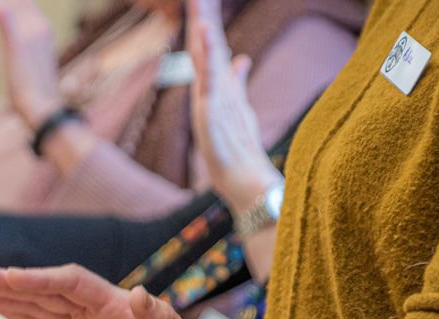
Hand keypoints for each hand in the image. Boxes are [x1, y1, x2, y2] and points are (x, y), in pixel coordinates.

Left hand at [0, 0, 62, 128]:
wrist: (43, 110)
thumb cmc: (34, 103)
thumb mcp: (26, 78)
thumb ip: (20, 66)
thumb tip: (14, 79)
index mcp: (43, 33)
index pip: (22, 5)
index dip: (5, 1)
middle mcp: (39, 24)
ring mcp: (30, 26)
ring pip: (5, 0)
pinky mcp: (17, 32)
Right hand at [0, 262, 244, 318]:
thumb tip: (140, 294)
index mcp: (115, 305)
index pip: (72, 284)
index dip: (42, 279)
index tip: (12, 277)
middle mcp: (94, 309)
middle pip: (48, 290)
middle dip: (15, 283)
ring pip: (38, 306)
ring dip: (8, 296)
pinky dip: (17, 315)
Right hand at [187, 0, 280, 212]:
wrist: (240, 180)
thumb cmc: (238, 147)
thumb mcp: (240, 107)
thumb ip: (237, 81)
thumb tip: (240, 59)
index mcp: (217, 86)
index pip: (212, 46)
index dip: (209, 20)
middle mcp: (209, 90)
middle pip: (203, 46)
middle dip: (201, 18)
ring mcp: (207, 101)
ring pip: (203, 58)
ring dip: (201, 28)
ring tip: (198, 1)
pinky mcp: (209, 114)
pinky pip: (209, 78)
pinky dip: (208, 56)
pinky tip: (207, 34)